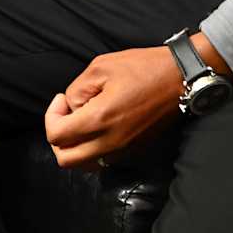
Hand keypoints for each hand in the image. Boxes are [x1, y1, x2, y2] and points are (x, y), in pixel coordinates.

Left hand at [42, 46, 185, 169]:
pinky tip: (99, 127)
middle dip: (58, 138)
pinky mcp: (134, 152)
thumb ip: (77, 90)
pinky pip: (102, 161)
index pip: (56, 136)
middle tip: (67, 114)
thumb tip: (71, 108)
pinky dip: (92, 150)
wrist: (180, 79)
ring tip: (82, 120)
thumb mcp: (100, 67)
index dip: (51, 116)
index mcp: (99, 120)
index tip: (62, 99)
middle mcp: (110, 143)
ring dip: (75, 146)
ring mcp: (124, 152)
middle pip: (66, 160)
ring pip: (84, 165)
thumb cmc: (143, 68)